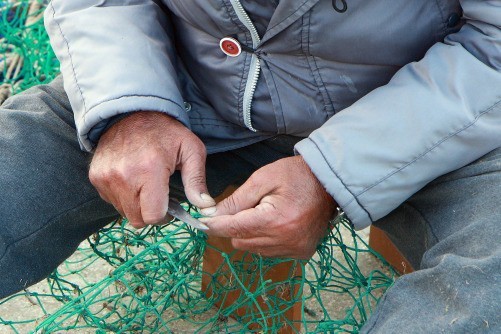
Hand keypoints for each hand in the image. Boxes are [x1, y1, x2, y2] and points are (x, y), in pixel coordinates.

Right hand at [89, 111, 214, 227]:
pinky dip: (123, 196)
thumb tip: (207, 207)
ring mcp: (106, 177)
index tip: (170, 204)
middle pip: (138, 219)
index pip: (153, 216)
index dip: (165, 214)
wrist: (130, 112)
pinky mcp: (96, 177)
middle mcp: (123, 176)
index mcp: (149, 170)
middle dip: (151, 211)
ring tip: (145, 183)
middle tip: (158, 194)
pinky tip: (131, 178)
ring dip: (137, 205)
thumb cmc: (166, 132)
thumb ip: (197, 181)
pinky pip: (112, 201)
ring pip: (124, 212)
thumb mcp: (191, 150)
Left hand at [201, 156, 336, 258]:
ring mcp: (295, 250)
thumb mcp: (262, 179)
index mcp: (275, 220)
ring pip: (253, 249)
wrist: (329, 182)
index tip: (203, 221)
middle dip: (236, 226)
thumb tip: (212, 215)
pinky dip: (266, 239)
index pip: (233, 229)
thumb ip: (237, 200)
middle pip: (240, 242)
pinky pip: (270, 252)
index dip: (215, 225)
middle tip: (247, 207)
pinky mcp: (301, 253)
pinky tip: (276, 223)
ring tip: (265, 213)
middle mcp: (285, 241)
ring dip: (251, 234)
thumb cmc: (295, 175)